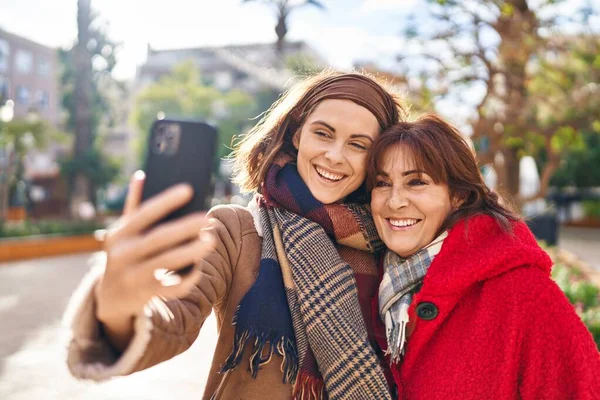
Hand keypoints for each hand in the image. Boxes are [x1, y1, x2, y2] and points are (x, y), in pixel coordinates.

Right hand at [95, 170, 212, 324]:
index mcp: (119, 234)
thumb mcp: (122, 231)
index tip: (189, 189)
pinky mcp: (145, 294)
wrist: (110, 296)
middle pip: (159, 238)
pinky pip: (171, 287)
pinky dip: (187, 278)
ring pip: (166, 263)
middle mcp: (122, 254)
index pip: (144, 213)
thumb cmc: (124, 253)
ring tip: (211, 241)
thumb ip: (133, 205)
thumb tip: (141, 175)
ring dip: (191, 251)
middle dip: (185, 228)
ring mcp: (132, 276)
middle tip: (208, 219)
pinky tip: (200, 267)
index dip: (166, 201)